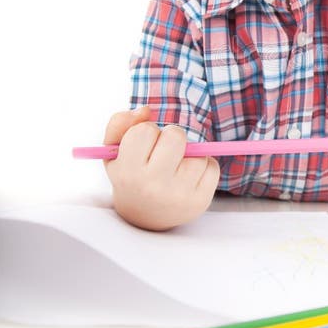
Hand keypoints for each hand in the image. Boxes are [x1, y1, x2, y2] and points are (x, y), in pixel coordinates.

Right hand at [103, 105, 219, 230]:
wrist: (144, 217)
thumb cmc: (131, 174)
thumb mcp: (114, 151)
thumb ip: (120, 123)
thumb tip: (146, 110)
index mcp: (128, 172)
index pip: (145, 130)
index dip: (147, 132)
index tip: (144, 146)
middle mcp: (152, 186)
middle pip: (176, 136)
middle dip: (172, 137)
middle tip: (164, 152)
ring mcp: (178, 195)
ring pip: (197, 152)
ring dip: (190, 154)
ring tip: (176, 167)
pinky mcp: (200, 201)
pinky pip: (212, 167)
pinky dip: (204, 167)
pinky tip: (189, 177)